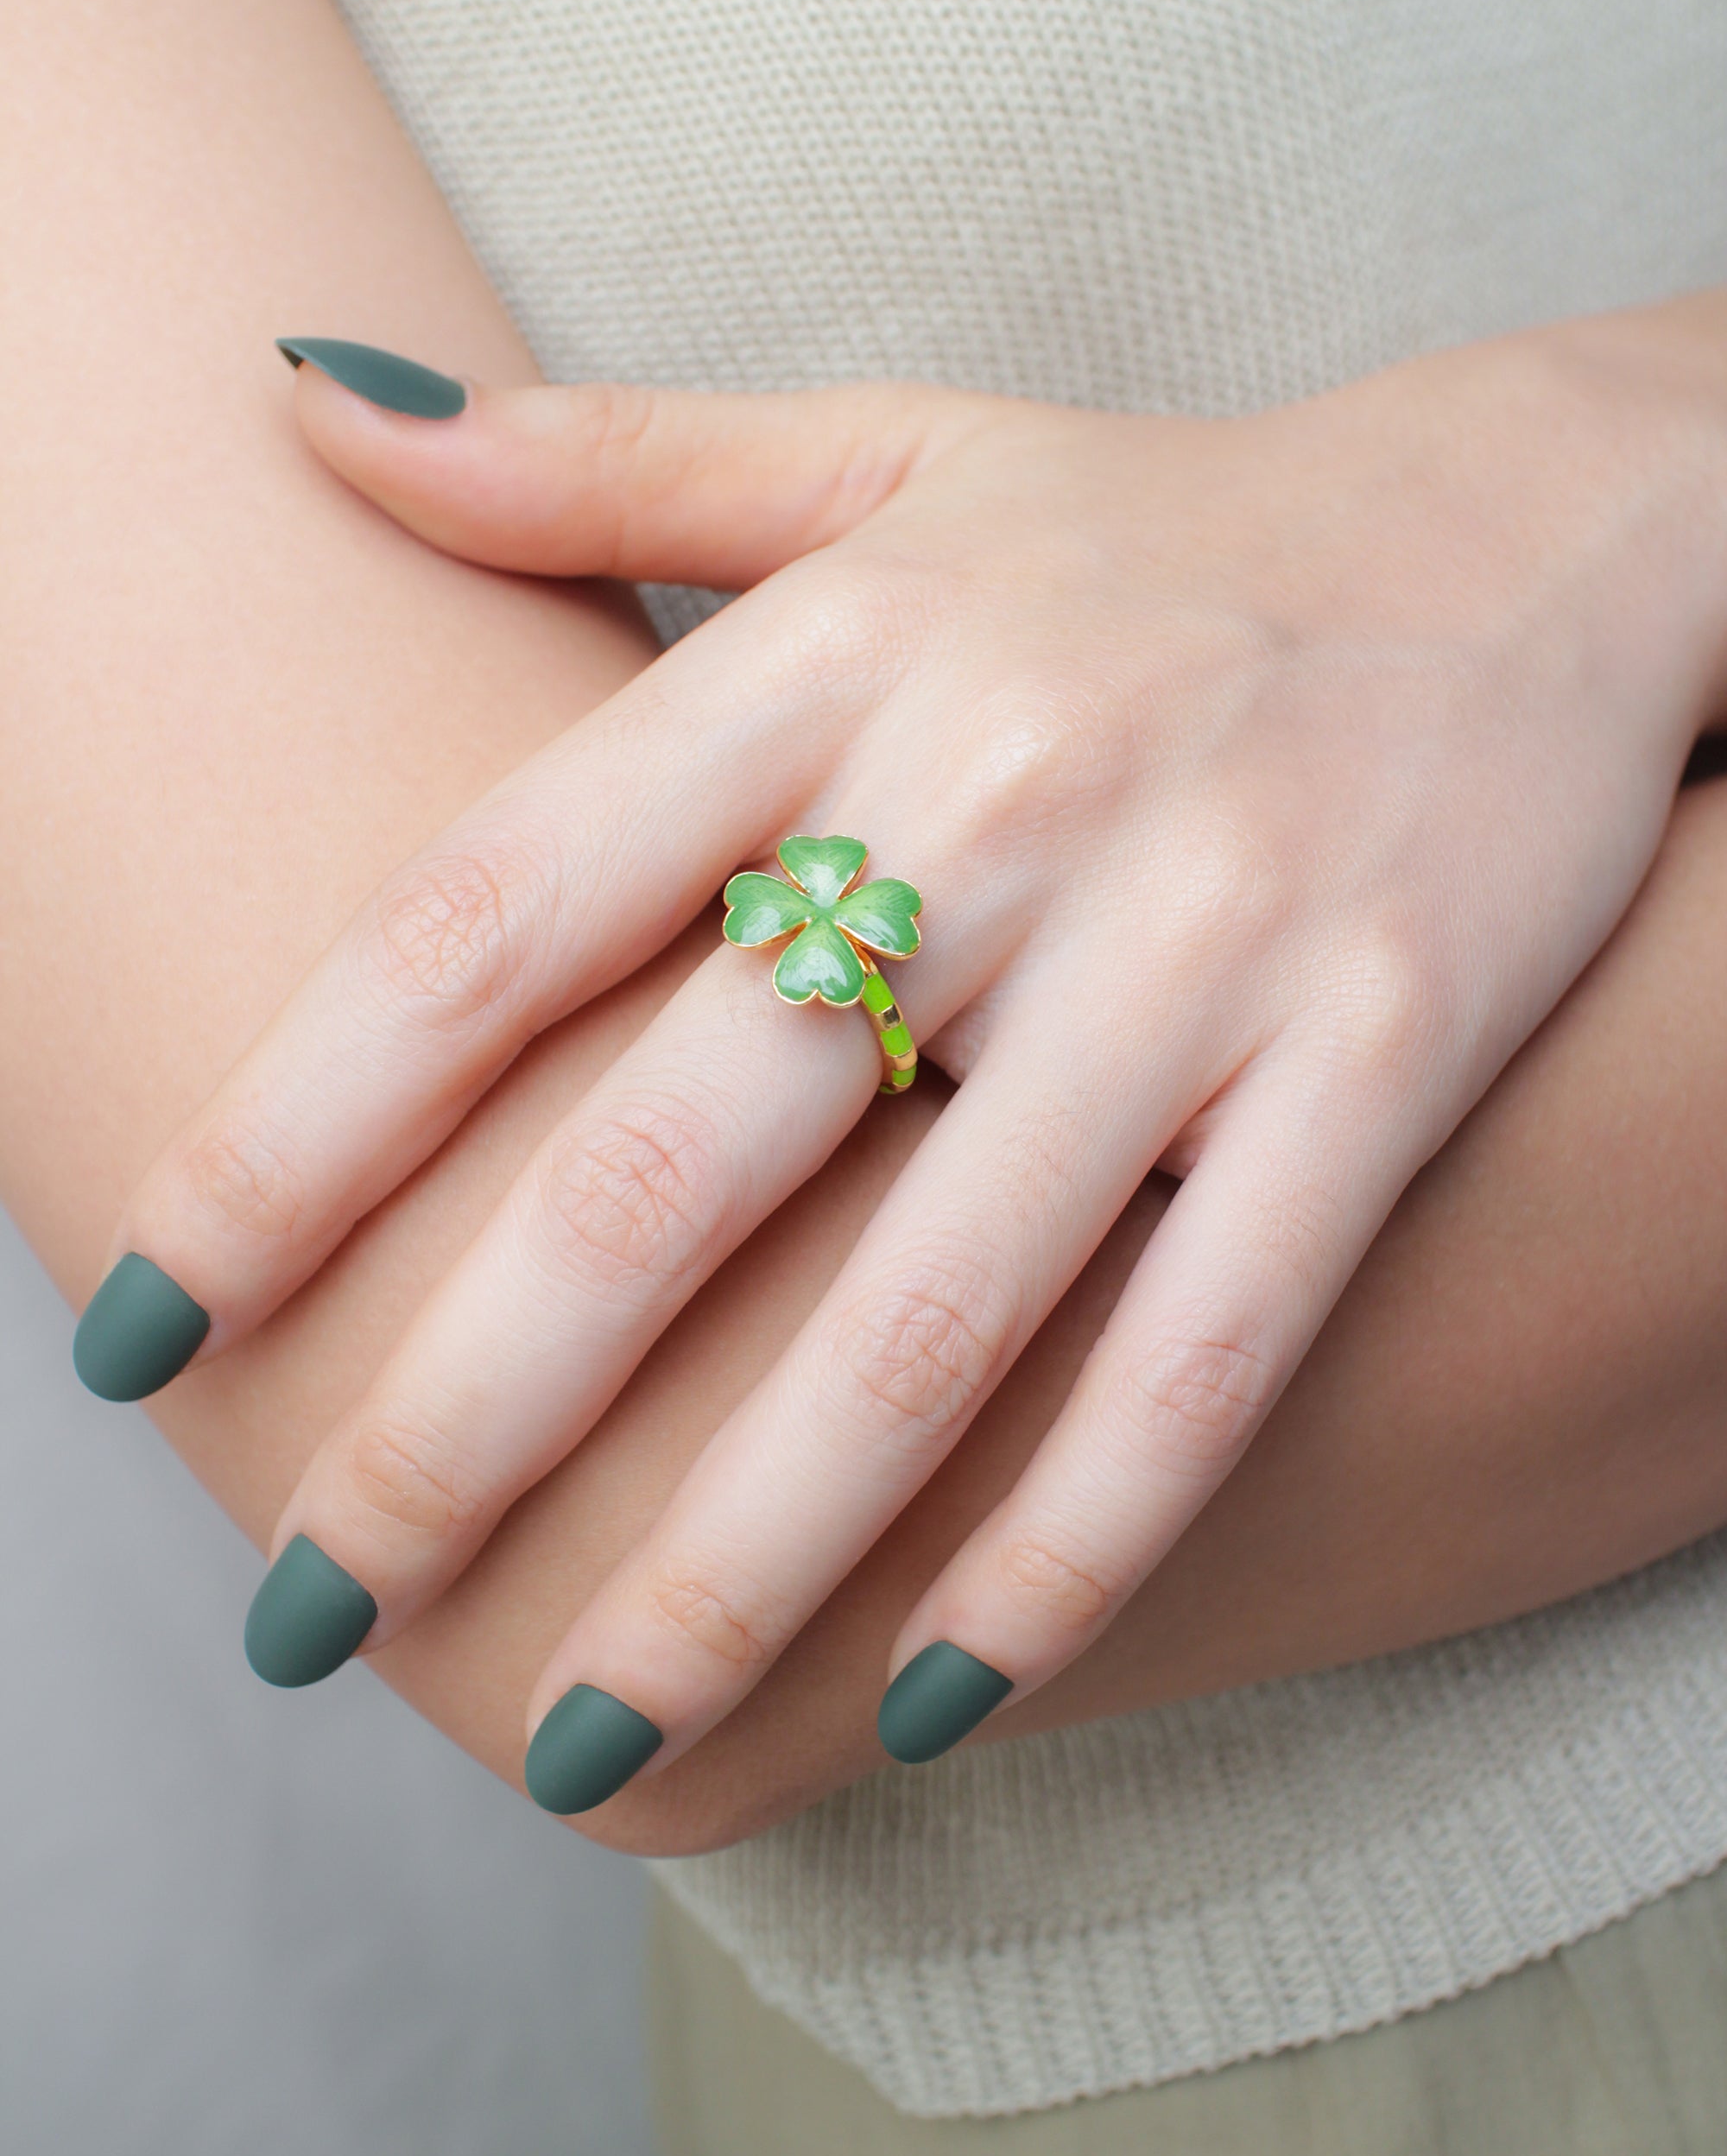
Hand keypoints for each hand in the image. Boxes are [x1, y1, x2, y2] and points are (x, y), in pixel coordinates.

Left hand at [77, 304, 1726, 1807]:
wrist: (1532, 524)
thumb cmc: (1158, 529)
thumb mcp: (879, 463)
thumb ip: (591, 463)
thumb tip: (294, 416)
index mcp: (831, 659)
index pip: (490, 917)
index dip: (290, 1135)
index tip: (150, 1321)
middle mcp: (996, 798)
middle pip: (669, 1159)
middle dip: (459, 1415)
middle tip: (300, 1603)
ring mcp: (1201, 935)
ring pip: (926, 1311)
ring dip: (731, 1562)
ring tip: (574, 1739)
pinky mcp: (1383, 1050)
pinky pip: (1204, 1350)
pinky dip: (1067, 1547)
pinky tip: (927, 1703)